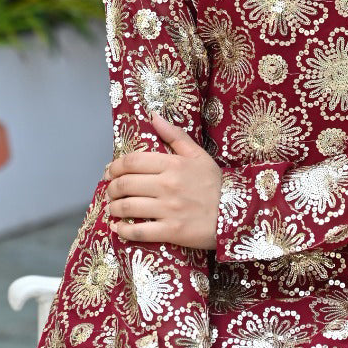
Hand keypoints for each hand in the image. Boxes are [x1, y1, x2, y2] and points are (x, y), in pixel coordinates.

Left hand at [106, 114, 221, 248]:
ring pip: (128, 207)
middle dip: (112, 187)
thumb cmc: (215, 184)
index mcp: (173, 164)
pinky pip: (139, 231)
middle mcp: (168, 185)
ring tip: (113, 208)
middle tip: (110, 190)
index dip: (116, 166)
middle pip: (126, 184)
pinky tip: (118, 228)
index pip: (133, 161)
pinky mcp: (171, 231)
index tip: (111, 171)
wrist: (237, 214)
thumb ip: (175, 135)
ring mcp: (168, 209)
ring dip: (114, 208)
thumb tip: (152, 116)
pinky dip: (123, 230)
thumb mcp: (199, 155)